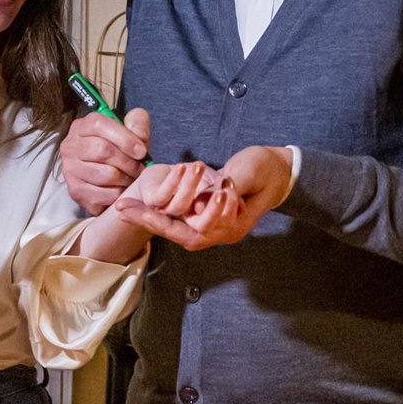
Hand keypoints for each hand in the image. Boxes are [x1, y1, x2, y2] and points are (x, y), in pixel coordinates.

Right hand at [60, 108, 150, 214]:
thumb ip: (137, 122)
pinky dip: (119, 193)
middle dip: (128, 161)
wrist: (106, 177)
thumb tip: (139, 135)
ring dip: (126, 178)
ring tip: (133, 178)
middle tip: (141, 168)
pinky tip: (123, 189)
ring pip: (104, 174)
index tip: (142, 151)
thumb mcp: (129, 130)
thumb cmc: (119, 149)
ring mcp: (70, 170)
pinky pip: (103, 194)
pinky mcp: (75, 191)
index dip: (124, 138)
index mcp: (82, 126)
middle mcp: (70, 146)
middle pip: (102, 150)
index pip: (99, 125)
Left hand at [114, 147, 291, 250]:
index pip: (194, 232)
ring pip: (177, 227)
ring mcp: (214, 222)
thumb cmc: (268, 170)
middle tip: (121, 209)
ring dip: (150, 216)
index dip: (167, 223)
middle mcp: (221, 230)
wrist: (281, 171)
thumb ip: (234, 182)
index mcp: (232, 225)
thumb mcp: (252, 171)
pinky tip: (142, 203)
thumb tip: (217, 190)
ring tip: (125, 206)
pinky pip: (181, 217)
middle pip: (178, 233)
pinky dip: (161, 210)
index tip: (143, 212)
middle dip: (148, 221)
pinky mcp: (208, 211)